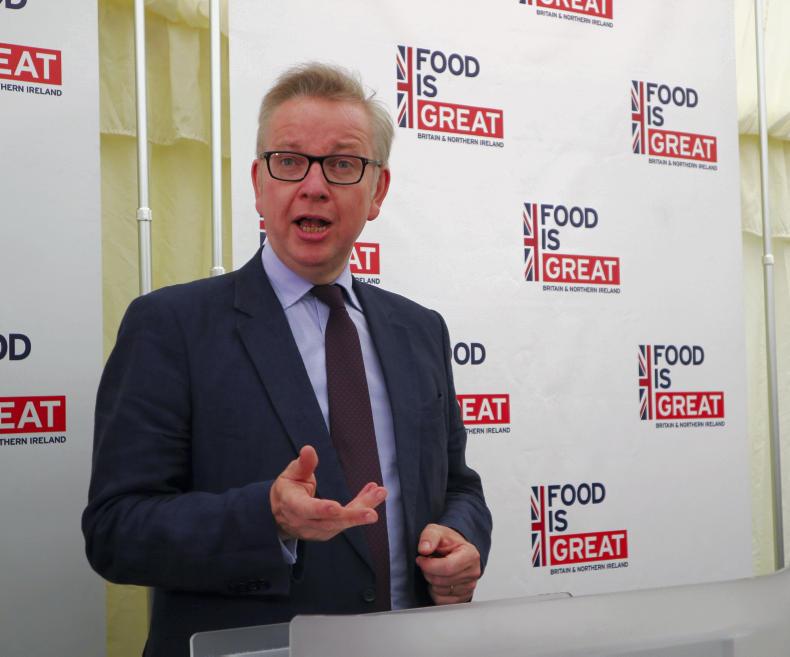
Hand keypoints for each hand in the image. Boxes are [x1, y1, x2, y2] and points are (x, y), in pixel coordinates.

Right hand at [270, 445, 386, 540]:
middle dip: (352, 516)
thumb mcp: (291, 474)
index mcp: (292, 505)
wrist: (281, 514)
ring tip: (380, 493)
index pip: (306, 509)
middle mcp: (304, 522)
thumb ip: (302, 464)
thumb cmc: (287, 490)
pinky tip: (374, 494)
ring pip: (342, 522)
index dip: (320, 509)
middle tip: (372, 513)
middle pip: (330, 521)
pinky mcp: (328, 532)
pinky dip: (361, 507)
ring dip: (362, 508)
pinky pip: (346, 520)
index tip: (336, 507)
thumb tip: (309, 450)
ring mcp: (317, 530)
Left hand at [415, 523, 480, 604]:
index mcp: (470, 555)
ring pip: (440, 592)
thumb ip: (429, 536)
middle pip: (442, 581)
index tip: (420, 559)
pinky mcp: (463, 598)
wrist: (457, 550)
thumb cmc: (448, 542)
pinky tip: (439, 580)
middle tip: (427, 563)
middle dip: (428, 572)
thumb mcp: (437, 531)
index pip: (447, 567)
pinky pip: (442, 601)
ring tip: (435, 570)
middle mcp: (473, 572)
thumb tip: (424, 549)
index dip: (429, 565)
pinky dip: (435, 592)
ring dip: (431, 582)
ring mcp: (469, 587)